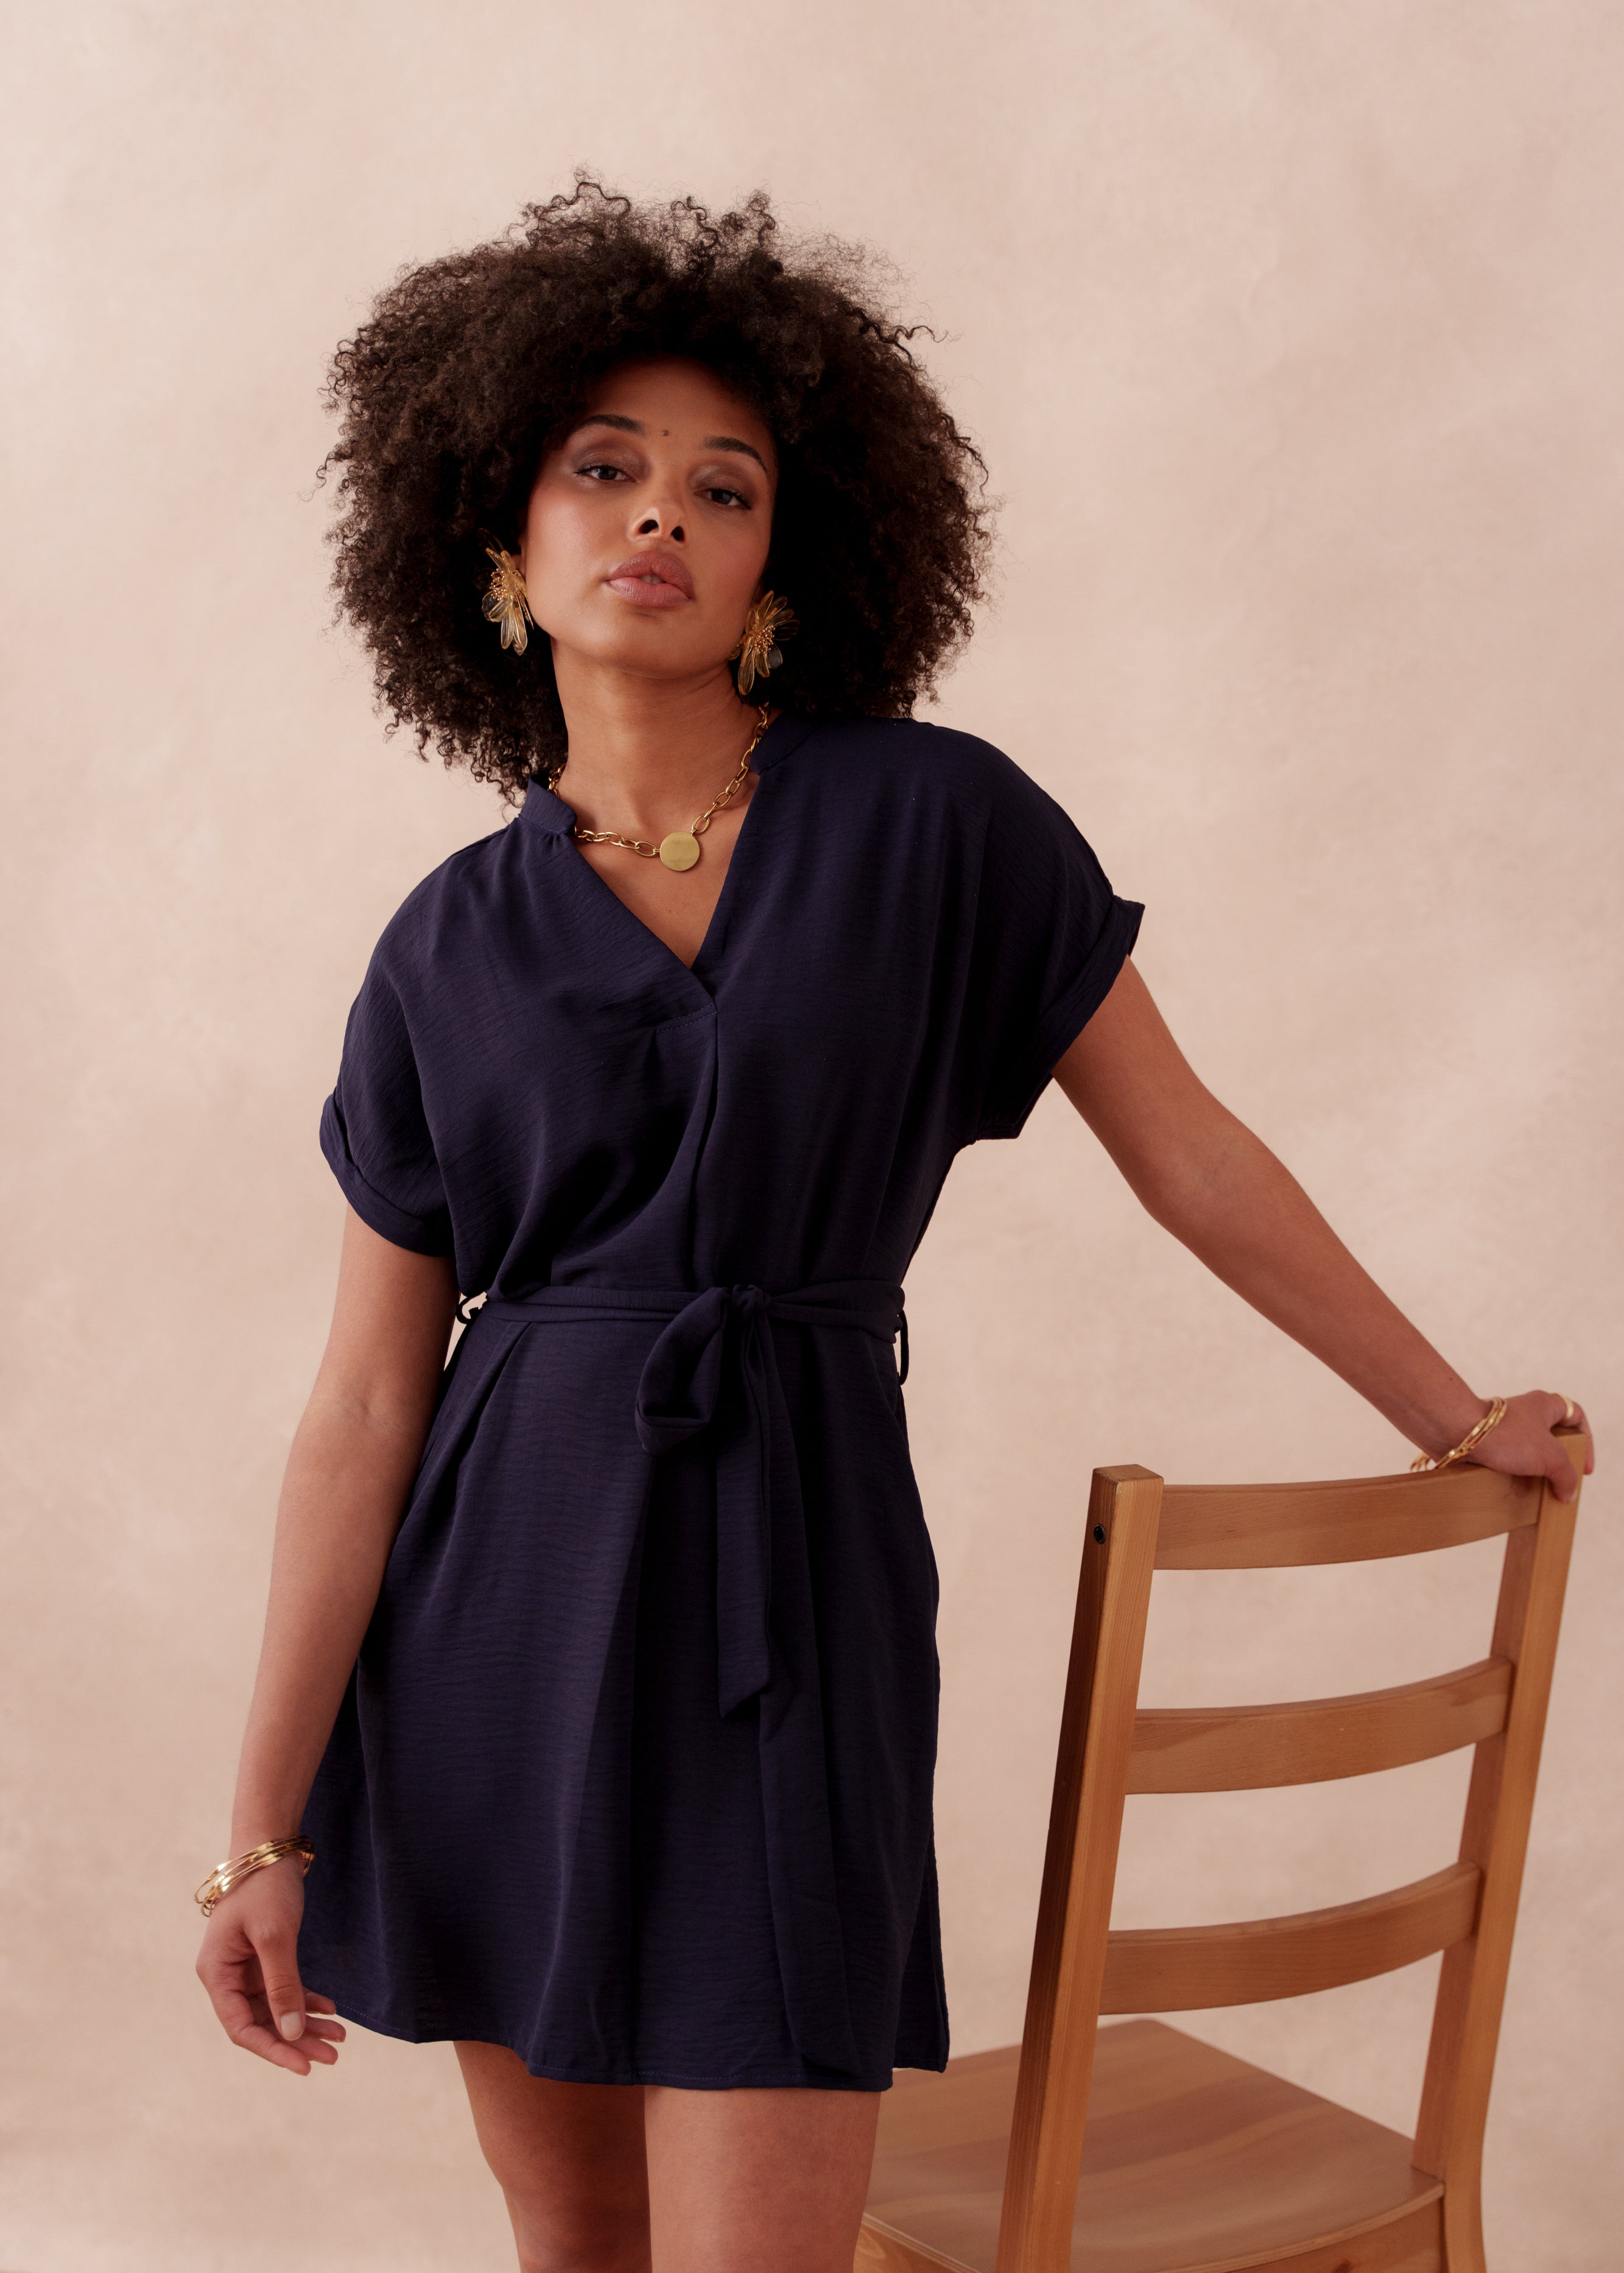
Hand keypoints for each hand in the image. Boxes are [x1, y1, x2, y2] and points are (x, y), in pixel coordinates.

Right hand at [195, 1854, 345, 2074]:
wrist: (270, 1844)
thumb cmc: (265, 1886)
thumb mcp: (274, 1936)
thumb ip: (281, 1985)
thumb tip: (290, 2033)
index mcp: (216, 1973)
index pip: (241, 2027)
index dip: (273, 2049)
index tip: (305, 2065)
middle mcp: (226, 1975)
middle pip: (261, 2022)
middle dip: (296, 2040)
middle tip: (334, 2054)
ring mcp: (245, 1966)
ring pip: (276, 2008)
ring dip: (305, 2022)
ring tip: (340, 2037)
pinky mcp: (264, 1955)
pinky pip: (285, 1987)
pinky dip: (306, 1999)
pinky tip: (331, 2009)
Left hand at [1459, 1390, 1593, 1502]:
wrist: (1456, 1433)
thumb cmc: (1505, 1436)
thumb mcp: (1550, 1457)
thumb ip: (1566, 1475)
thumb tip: (1568, 1494)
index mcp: (1544, 1405)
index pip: (1576, 1416)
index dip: (1586, 1440)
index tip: (1585, 1467)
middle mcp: (1524, 1412)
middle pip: (1552, 1436)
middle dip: (1560, 1459)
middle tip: (1562, 1480)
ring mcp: (1504, 1427)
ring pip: (1528, 1450)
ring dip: (1535, 1470)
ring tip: (1540, 1490)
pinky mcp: (1486, 1442)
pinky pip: (1506, 1459)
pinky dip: (1514, 1474)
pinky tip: (1516, 1490)